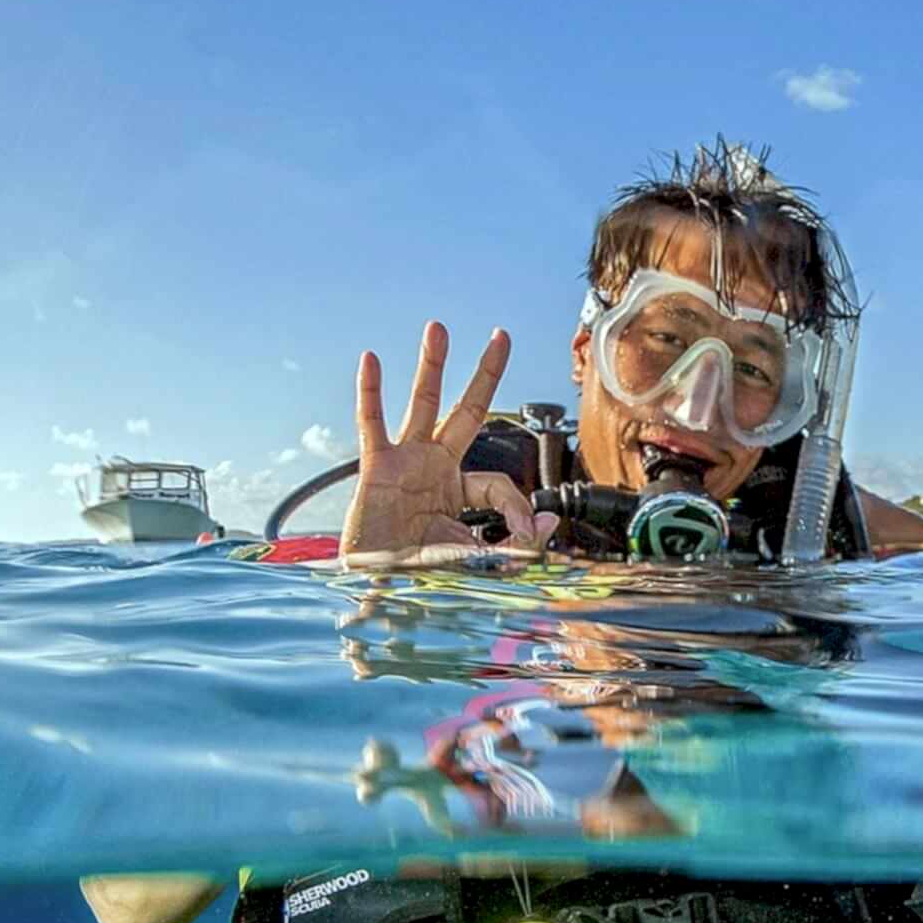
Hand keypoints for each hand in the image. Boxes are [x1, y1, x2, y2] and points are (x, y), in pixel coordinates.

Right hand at [341, 322, 559, 563]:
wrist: (378, 594)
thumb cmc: (422, 580)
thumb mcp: (480, 564)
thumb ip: (517, 547)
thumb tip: (550, 520)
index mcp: (460, 491)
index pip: (499, 484)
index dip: (517, 507)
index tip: (524, 533)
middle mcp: (435, 468)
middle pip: (466, 412)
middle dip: (484, 375)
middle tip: (501, 335)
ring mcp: (406, 465)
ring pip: (424, 405)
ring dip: (432, 366)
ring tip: (439, 328)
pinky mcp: (377, 470)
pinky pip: (373, 425)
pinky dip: (372, 393)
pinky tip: (371, 359)